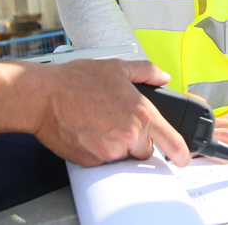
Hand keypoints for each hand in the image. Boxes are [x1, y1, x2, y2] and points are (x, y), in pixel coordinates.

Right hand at [32, 59, 190, 167]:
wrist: (43, 96)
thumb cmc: (75, 81)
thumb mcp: (116, 67)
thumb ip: (145, 71)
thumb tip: (162, 76)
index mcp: (139, 113)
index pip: (169, 139)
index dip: (180, 150)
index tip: (184, 157)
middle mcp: (128, 135)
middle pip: (144, 149)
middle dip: (135, 139)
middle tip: (115, 120)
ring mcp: (110, 150)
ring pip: (123, 155)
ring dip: (115, 144)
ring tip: (98, 122)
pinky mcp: (93, 161)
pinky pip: (103, 160)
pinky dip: (98, 149)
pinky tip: (88, 131)